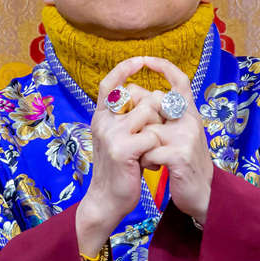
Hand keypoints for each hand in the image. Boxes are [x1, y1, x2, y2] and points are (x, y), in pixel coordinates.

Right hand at [75, 57, 162, 256]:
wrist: (107, 200)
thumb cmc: (119, 169)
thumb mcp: (118, 139)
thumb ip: (128, 119)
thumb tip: (151, 97)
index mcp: (101, 116)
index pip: (110, 84)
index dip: (124, 69)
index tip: (140, 59)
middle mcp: (103, 121)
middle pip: (143, 97)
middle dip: (157, 115)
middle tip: (152, 139)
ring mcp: (111, 134)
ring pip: (150, 113)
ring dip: (158, 131)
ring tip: (150, 151)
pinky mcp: (122, 149)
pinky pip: (153, 135)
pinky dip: (157, 148)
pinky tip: (149, 163)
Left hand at [135, 58, 213, 224]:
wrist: (201, 195)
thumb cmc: (183, 162)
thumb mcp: (176, 133)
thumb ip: (162, 114)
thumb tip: (133, 91)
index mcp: (189, 111)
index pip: (179, 80)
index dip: (163, 66)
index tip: (145, 58)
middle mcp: (190, 119)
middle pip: (152, 103)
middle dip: (138, 121)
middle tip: (143, 140)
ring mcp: (186, 136)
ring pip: (146, 130)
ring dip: (141, 146)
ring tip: (150, 158)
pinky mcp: (180, 155)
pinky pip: (148, 150)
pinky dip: (145, 161)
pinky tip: (155, 168)